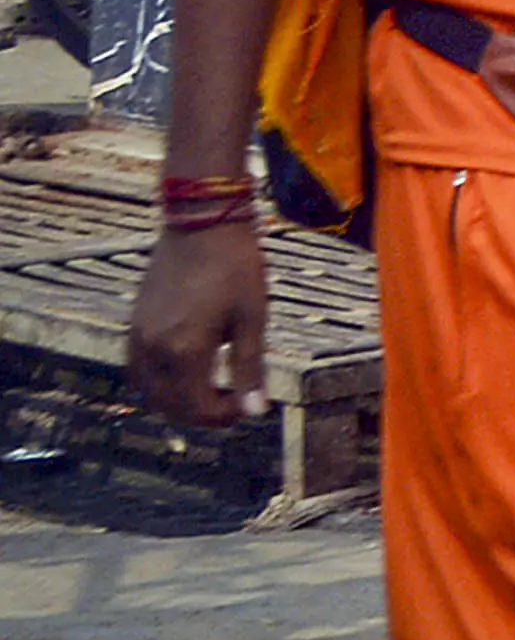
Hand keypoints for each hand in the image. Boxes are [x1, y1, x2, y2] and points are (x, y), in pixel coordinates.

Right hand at [129, 220, 267, 425]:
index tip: (247, 408)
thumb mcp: (252, 317)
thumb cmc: (234, 265)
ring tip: (211, 389)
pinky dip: (158, 382)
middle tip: (233, 403)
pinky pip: (138, 371)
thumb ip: (250, 367)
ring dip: (177, 400)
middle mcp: (154, 350)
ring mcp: (138, 337)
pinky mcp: (133, 325)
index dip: (224, 416)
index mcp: (184, 350)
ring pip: (150, 392)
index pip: (197, 408)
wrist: (201, 223)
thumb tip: (255, 410)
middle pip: (171, 406)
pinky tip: (184, 372)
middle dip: (201, 413)